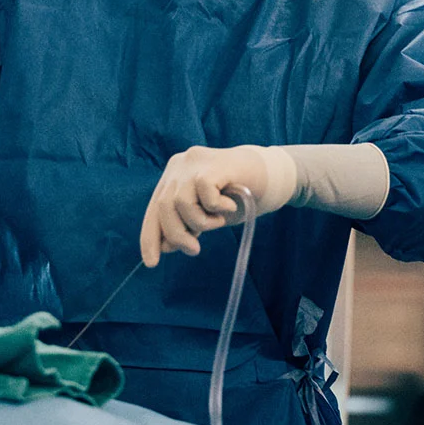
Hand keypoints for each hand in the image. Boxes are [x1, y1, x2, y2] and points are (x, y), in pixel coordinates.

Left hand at [140, 145, 295, 266]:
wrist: (273, 176)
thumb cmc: (239, 197)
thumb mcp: (208, 216)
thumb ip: (186, 225)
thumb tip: (165, 246)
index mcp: (173, 176)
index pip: (154, 209)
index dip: (150, 237)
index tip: (151, 262)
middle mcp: (180, 165)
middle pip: (163, 207)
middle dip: (177, 235)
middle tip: (195, 250)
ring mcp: (196, 162)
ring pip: (181, 203)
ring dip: (201, 222)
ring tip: (219, 221)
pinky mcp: (215, 164)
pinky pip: (204, 194)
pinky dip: (216, 207)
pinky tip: (229, 205)